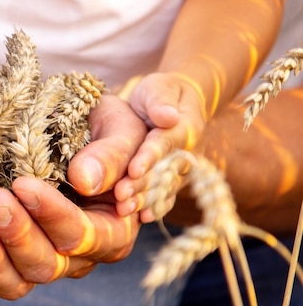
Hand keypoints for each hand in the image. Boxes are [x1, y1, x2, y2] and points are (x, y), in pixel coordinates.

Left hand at [0, 95, 145, 299]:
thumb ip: (111, 153)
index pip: (82, 235)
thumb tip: (86, 181)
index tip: (23, 185)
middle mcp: (76, 255)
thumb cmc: (99, 126)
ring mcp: (39, 259)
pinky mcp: (7, 257)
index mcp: (110, 230)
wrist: (66, 125)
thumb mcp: (118, 126)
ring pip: (16, 282)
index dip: (53, 215)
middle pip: (47, 265)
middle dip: (18, 236)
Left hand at [114, 73, 205, 221]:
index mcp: (184, 128)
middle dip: (142, 185)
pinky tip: (141, 218)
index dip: (149, 157)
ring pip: (163, 187)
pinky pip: (166, 195)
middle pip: (162, 171)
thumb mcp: (160, 87)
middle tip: (120, 196)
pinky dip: (155, 206)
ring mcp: (180, 168)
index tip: (133, 170)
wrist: (178, 103)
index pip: (164, 144)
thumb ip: (160, 100)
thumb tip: (167, 116)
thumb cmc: (162, 93)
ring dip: (145, 200)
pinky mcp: (173, 179)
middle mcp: (186, 152)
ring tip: (124, 210)